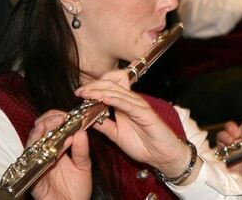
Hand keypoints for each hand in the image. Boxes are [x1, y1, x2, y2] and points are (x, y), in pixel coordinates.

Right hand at [30, 111, 91, 199]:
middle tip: (62, 117)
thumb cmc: (77, 188)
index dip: (59, 118)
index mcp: (57, 149)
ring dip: (43, 130)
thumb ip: (82, 150)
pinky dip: (38, 149)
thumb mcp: (84, 166)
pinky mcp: (32, 175)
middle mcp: (45, 153)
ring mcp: (37, 163)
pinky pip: (31, 160)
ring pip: (32, 142)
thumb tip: (81, 132)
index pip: (53, 127)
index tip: (70, 114)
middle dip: (49, 120)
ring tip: (56, 123)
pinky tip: (49, 144)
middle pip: (40, 130)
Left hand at [74, 74, 197, 182]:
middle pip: (112, 87)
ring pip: (118, 93)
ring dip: (100, 92)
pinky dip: (116, 100)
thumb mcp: (117, 135)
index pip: (109, 89)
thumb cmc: (143, 145)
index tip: (79, 93)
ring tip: (86, 94)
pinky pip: (129, 105)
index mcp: (125, 106)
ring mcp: (139, 106)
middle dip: (94, 87)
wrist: (162, 156)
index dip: (94, 88)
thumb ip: (104, 125)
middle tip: (79, 92)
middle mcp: (132, 102)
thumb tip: (87, 118)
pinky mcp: (146, 114)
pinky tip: (104, 99)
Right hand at [216, 120, 241, 185]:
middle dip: (233, 128)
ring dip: (225, 136)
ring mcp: (225, 148)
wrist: (238, 189)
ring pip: (221, 135)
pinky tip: (221, 153)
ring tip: (229, 142)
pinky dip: (217, 149)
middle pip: (231, 127)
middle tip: (236, 136)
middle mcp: (235, 142)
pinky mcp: (216, 156)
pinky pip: (214, 149)